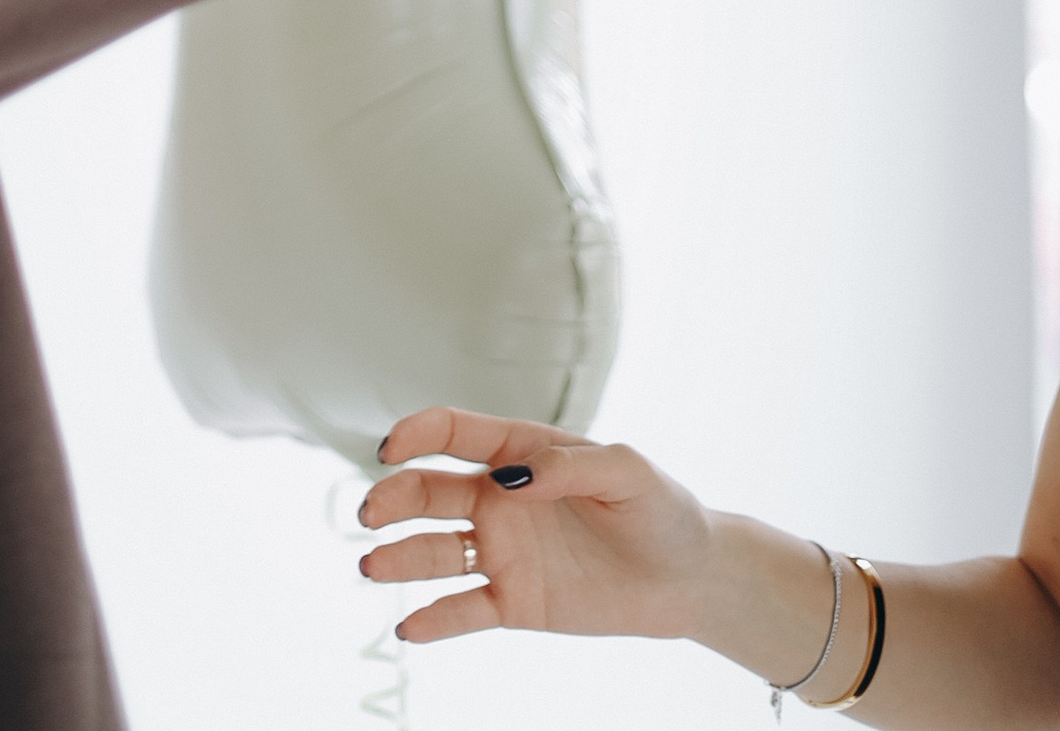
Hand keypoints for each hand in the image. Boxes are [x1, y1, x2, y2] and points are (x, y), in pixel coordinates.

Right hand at [359, 407, 711, 646]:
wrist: (689, 579)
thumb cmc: (662, 511)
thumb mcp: (627, 472)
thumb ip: (568, 466)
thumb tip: (511, 479)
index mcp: (524, 453)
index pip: (456, 434)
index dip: (417, 433)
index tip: (389, 448)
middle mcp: (502, 500)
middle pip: (430, 492)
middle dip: (393, 498)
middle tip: (370, 514)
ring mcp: (506, 552)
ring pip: (437, 552)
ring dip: (401, 557)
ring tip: (371, 567)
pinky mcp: (515, 602)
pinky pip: (465, 610)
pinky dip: (434, 619)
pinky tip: (407, 627)